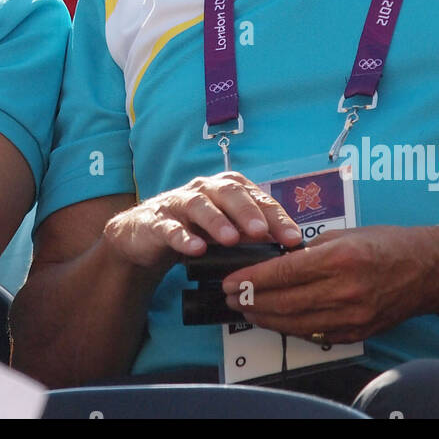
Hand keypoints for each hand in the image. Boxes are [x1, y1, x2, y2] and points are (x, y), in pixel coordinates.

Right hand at [102, 171, 302, 273]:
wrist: (147, 235)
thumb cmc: (196, 230)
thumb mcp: (227, 230)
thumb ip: (253, 234)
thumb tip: (288, 248)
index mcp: (227, 189)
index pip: (256, 198)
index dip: (276, 217)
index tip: (292, 238)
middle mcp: (205, 189)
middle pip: (229, 192)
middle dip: (247, 211)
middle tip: (262, 232)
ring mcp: (179, 203)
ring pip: (200, 205)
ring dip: (217, 220)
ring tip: (231, 239)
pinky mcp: (157, 222)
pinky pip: (171, 227)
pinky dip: (183, 237)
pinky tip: (196, 249)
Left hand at [221, 223, 438, 342]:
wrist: (428, 269)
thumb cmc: (387, 244)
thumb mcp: (345, 234)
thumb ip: (308, 250)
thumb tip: (277, 262)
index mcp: (338, 259)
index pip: (282, 273)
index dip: (250, 280)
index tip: (229, 281)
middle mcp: (344, 290)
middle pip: (283, 302)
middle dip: (250, 300)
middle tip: (230, 297)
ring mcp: (352, 316)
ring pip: (295, 323)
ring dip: (266, 318)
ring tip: (247, 310)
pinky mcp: (357, 332)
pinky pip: (314, 334)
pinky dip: (291, 328)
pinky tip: (277, 320)